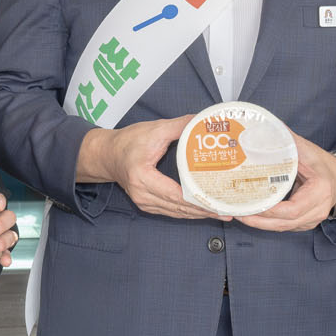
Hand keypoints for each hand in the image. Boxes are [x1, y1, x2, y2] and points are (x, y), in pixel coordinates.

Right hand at [86, 118, 214, 219]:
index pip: (176, 194)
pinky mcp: (147, 204)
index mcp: (143, 177)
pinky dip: (189, 212)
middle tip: (229, 212)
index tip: (218, 203)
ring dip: (199, 214)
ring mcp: (144, 202)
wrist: (107, 154)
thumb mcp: (154, 129)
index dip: (198, 201)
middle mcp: (142, 194)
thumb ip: (180, 125)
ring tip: (222, 214)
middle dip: (205, 211)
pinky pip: (171, 211)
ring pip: (177, 213)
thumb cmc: (127, 142)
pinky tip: (204, 210)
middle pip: (179, 208)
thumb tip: (203, 121)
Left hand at [237, 132, 335, 233]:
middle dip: (258, 220)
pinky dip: (267, 222)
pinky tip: (252, 215)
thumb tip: (264, 128)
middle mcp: (317, 210)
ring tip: (240, 214)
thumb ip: (286, 140)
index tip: (251, 204)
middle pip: (284, 223)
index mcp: (319, 191)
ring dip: (260, 224)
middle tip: (238, 212)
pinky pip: (284, 226)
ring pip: (282, 227)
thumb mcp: (306, 150)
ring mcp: (312, 220)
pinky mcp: (305, 223)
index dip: (270, 210)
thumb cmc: (322, 163)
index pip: (292, 209)